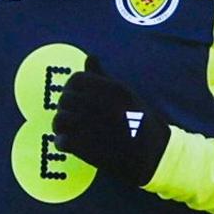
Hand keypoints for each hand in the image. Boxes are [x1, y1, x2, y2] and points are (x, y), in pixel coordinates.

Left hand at [51, 63, 171, 189]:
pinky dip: (62, 144)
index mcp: (114, 90)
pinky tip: (69, 145)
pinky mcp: (90, 150)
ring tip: (68, 131)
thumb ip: (103, 77)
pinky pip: (62, 141)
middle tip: (71, 117)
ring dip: (60, 126)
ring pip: (60, 119)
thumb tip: (90, 57)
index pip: (76, 79)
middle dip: (64, 108)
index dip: (70, 88)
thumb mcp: (126, 95)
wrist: (153, 157)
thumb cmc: (138, 123)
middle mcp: (104, 106)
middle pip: (65, 99)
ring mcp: (96, 128)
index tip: (75, 98)